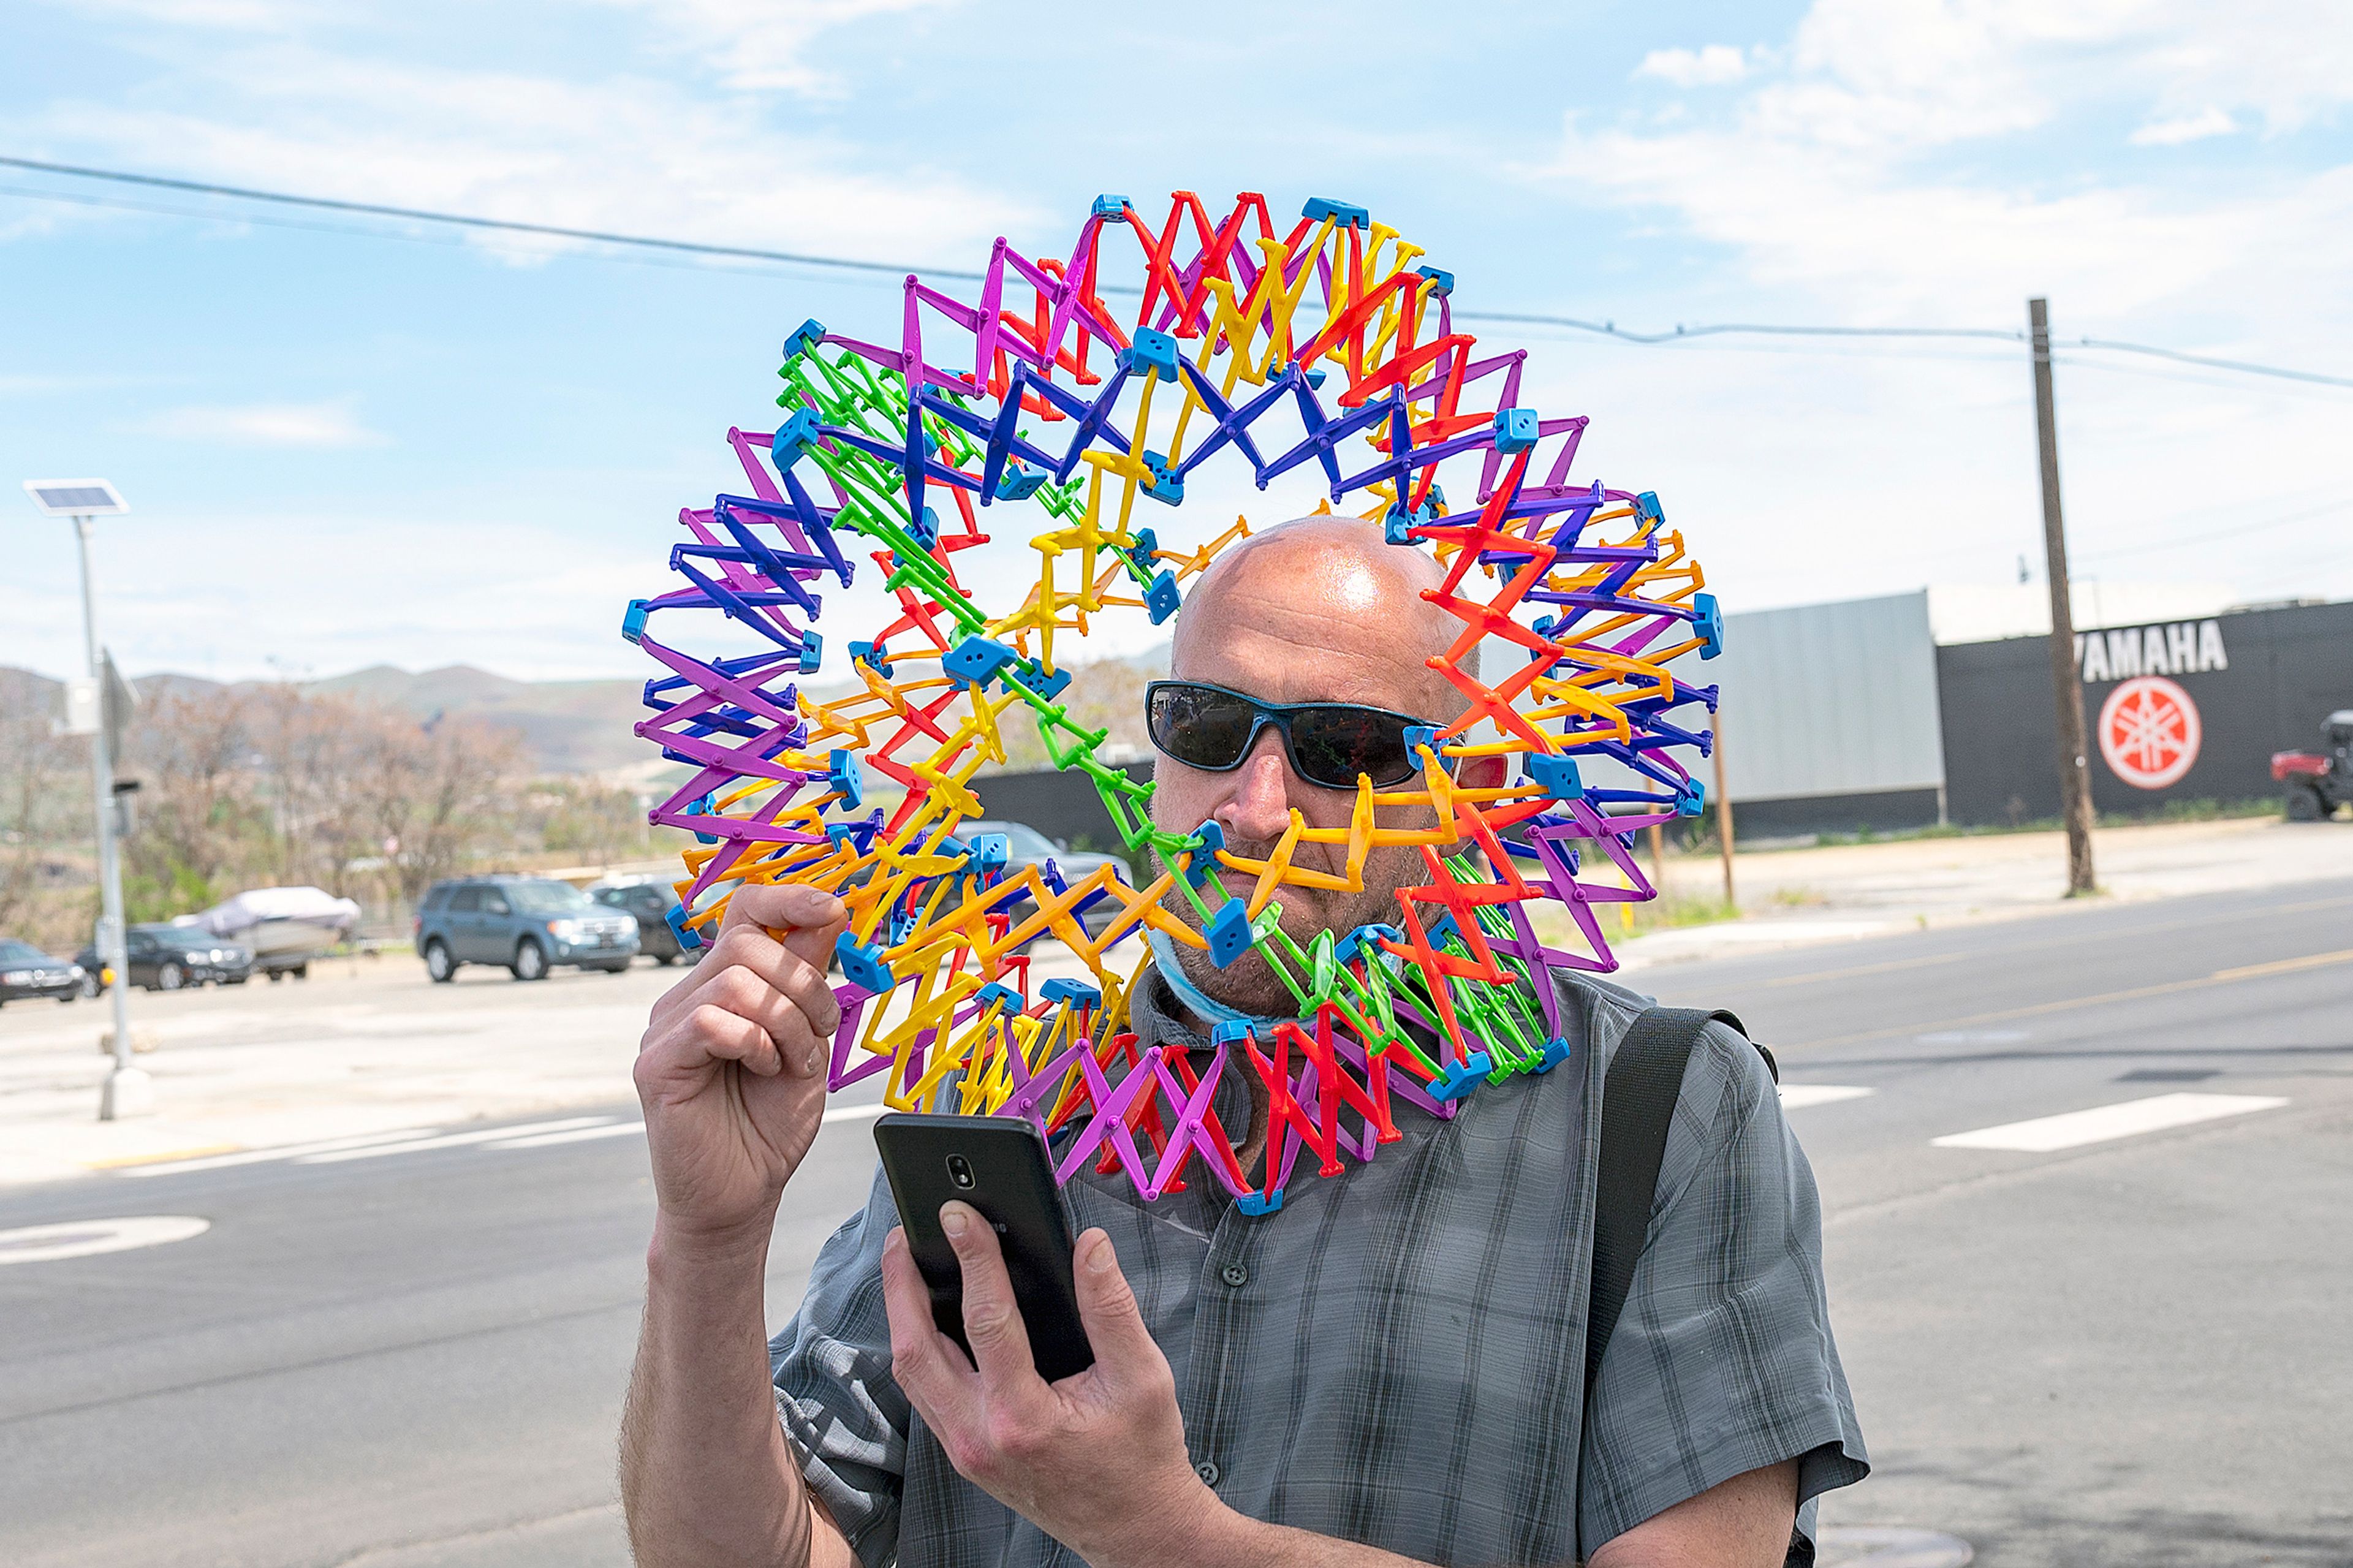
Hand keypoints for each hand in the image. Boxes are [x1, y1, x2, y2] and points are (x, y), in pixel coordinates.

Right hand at [635, 882, 847, 1246]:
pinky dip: (755, 1041)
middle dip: (804, 983)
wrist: (741, 1196)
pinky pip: (711, 1021)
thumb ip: (809, 976)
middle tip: (819, 1034)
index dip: (788, 896)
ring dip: (787, 1021)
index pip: (745, 910)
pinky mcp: (656, 1062)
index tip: (834, 907)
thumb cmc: (769, 1124)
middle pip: (747, 940)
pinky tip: (762, 1070)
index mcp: (724, 985)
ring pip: (735, 978)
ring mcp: (666, 1027)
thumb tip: (830, 907)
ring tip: (792, 1063)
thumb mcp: (807, 1038)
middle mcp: (689, 997)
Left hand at [880, 1206, 1223, 1567]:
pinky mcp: (965, 1452)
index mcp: (1023, 1418)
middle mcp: (980, 1437)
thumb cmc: (1142, 1457)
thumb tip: (1089, 1246)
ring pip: (911, 1373)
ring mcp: (965, 1449)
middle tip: (903, 1233)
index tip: (960, 1215)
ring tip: (905, 1263)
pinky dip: (917, 1347)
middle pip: (916, 1350)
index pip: (985, 1320)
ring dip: (901, 1315)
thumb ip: (1112, 1308)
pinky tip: (926, 1316)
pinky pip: (924, 1393)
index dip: (972, 1259)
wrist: (1135, 1529)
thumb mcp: (1143, 1378)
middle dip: (902, 1284)